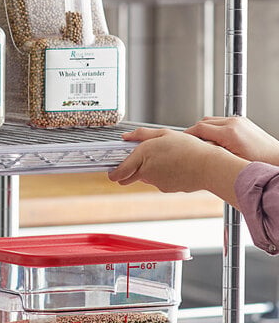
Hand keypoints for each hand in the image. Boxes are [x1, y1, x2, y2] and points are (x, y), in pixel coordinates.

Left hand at [108, 127, 248, 206]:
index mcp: (142, 156)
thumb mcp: (164, 134)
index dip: (113, 173)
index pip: (119, 172)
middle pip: (129, 177)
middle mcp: (146, 171)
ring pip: (146, 177)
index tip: (112, 171)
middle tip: (141, 161)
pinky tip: (175, 167)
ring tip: (167, 158)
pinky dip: (163, 175)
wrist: (209, 166)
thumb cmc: (189, 148)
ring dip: (150, 170)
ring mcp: (156, 182)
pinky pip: (159, 181)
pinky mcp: (166, 189)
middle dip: (130, 171)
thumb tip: (125, 137)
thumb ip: (141, 135)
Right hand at [185, 116, 278, 165]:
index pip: (199, 128)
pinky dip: (214, 128)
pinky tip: (215, 141)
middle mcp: (234, 123)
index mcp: (229, 133)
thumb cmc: (258, 163)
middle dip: (195, 132)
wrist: (277, 159)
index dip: (187, 134)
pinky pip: (221, 121)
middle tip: (190, 144)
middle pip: (203, 122)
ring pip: (211, 120)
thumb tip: (195, 148)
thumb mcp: (229, 162)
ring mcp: (238, 120)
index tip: (181, 141)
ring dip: (204, 130)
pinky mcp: (242, 121)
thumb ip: (210, 152)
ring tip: (203, 143)